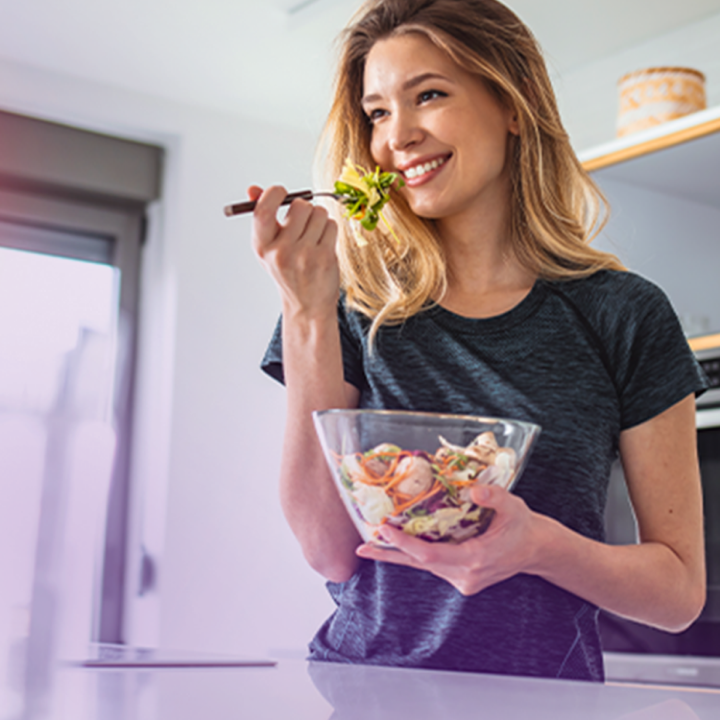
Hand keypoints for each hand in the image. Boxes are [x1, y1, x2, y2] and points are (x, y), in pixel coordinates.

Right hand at [249, 185, 339, 317]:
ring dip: (319, 220)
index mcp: (261, 246)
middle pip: (300, 206)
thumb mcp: (269, 248)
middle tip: (303, 223)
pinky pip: (331, 225)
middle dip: (305, 209)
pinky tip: (323, 244)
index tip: (281, 192)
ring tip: (313, 237)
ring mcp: (304, 255)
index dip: (274, 194)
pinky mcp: (324, 258)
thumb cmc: (288, 271)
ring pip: (319, 213)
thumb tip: (253, 189)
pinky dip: (330, 230)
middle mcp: (281, 252)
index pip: (263, 210)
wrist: (307, 305)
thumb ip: (262, 217)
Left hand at [355, 484, 541, 595]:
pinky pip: (432, 565)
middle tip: (361, 547)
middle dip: (390, 554)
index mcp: (476, 560)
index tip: (385, 531)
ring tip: (370, 545)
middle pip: (420, 564)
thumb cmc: (524, 527)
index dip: (405, 544)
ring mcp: (463, 580)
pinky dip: (413, 555)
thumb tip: (472, 490)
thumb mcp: (514, 507)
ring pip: (424, 566)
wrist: (537, 550)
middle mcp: (465, 576)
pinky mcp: (461, 577)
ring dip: (398, 555)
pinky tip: (396, 546)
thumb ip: (494, 497)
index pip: (431, 555)